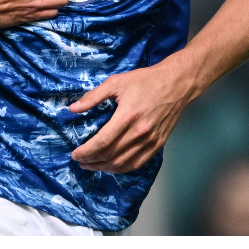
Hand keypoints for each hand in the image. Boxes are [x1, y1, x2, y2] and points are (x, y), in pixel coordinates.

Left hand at [68, 59, 197, 173]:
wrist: (175, 84)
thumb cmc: (145, 81)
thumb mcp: (116, 82)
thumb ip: (94, 96)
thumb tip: (73, 109)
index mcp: (127, 116)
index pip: (102, 142)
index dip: (86, 152)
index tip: (75, 154)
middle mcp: (139, 132)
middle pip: (111, 155)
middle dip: (92, 161)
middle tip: (80, 161)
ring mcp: (150, 141)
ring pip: (123, 163)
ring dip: (105, 168)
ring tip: (92, 165)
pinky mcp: (158, 144)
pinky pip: (137, 163)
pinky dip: (122, 168)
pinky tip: (112, 166)